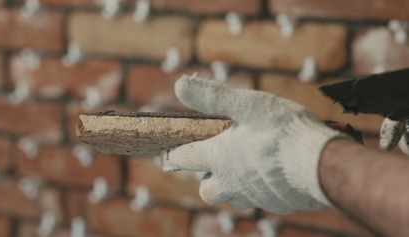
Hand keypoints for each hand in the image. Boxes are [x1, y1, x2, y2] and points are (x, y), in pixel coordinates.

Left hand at [161, 74, 350, 214]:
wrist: (321, 163)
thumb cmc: (283, 131)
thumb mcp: (245, 104)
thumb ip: (212, 96)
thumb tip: (180, 85)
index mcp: (219, 157)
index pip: (184, 158)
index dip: (174, 153)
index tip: (169, 151)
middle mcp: (231, 182)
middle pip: (206, 191)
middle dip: (205, 178)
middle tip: (216, 161)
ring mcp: (253, 197)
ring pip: (233, 197)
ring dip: (233, 184)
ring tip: (246, 165)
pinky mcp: (276, 204)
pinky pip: (260, 199)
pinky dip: (260, 188)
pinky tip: (273, 172)